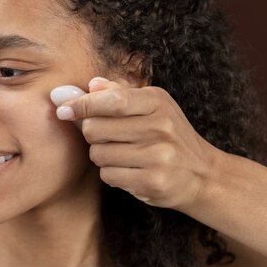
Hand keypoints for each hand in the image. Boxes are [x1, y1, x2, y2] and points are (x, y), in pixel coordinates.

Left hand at [53, 77, 220, 210]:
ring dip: (102, 157)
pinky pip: (109, 175)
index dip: (81, 104)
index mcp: (157, 101)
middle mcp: (160, 127)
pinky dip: (112, 174)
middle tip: (109, 138)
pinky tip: (129, 171)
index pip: (111, 100)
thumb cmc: (168, 136)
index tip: (63, 109)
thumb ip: (118, 94)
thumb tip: (90, 84)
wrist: (202, 175)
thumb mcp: (151, 108)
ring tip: (123, 156)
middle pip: (95, 128)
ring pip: (98, 154)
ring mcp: (159, 155)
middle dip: (92, 134)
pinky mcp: (154, 181)